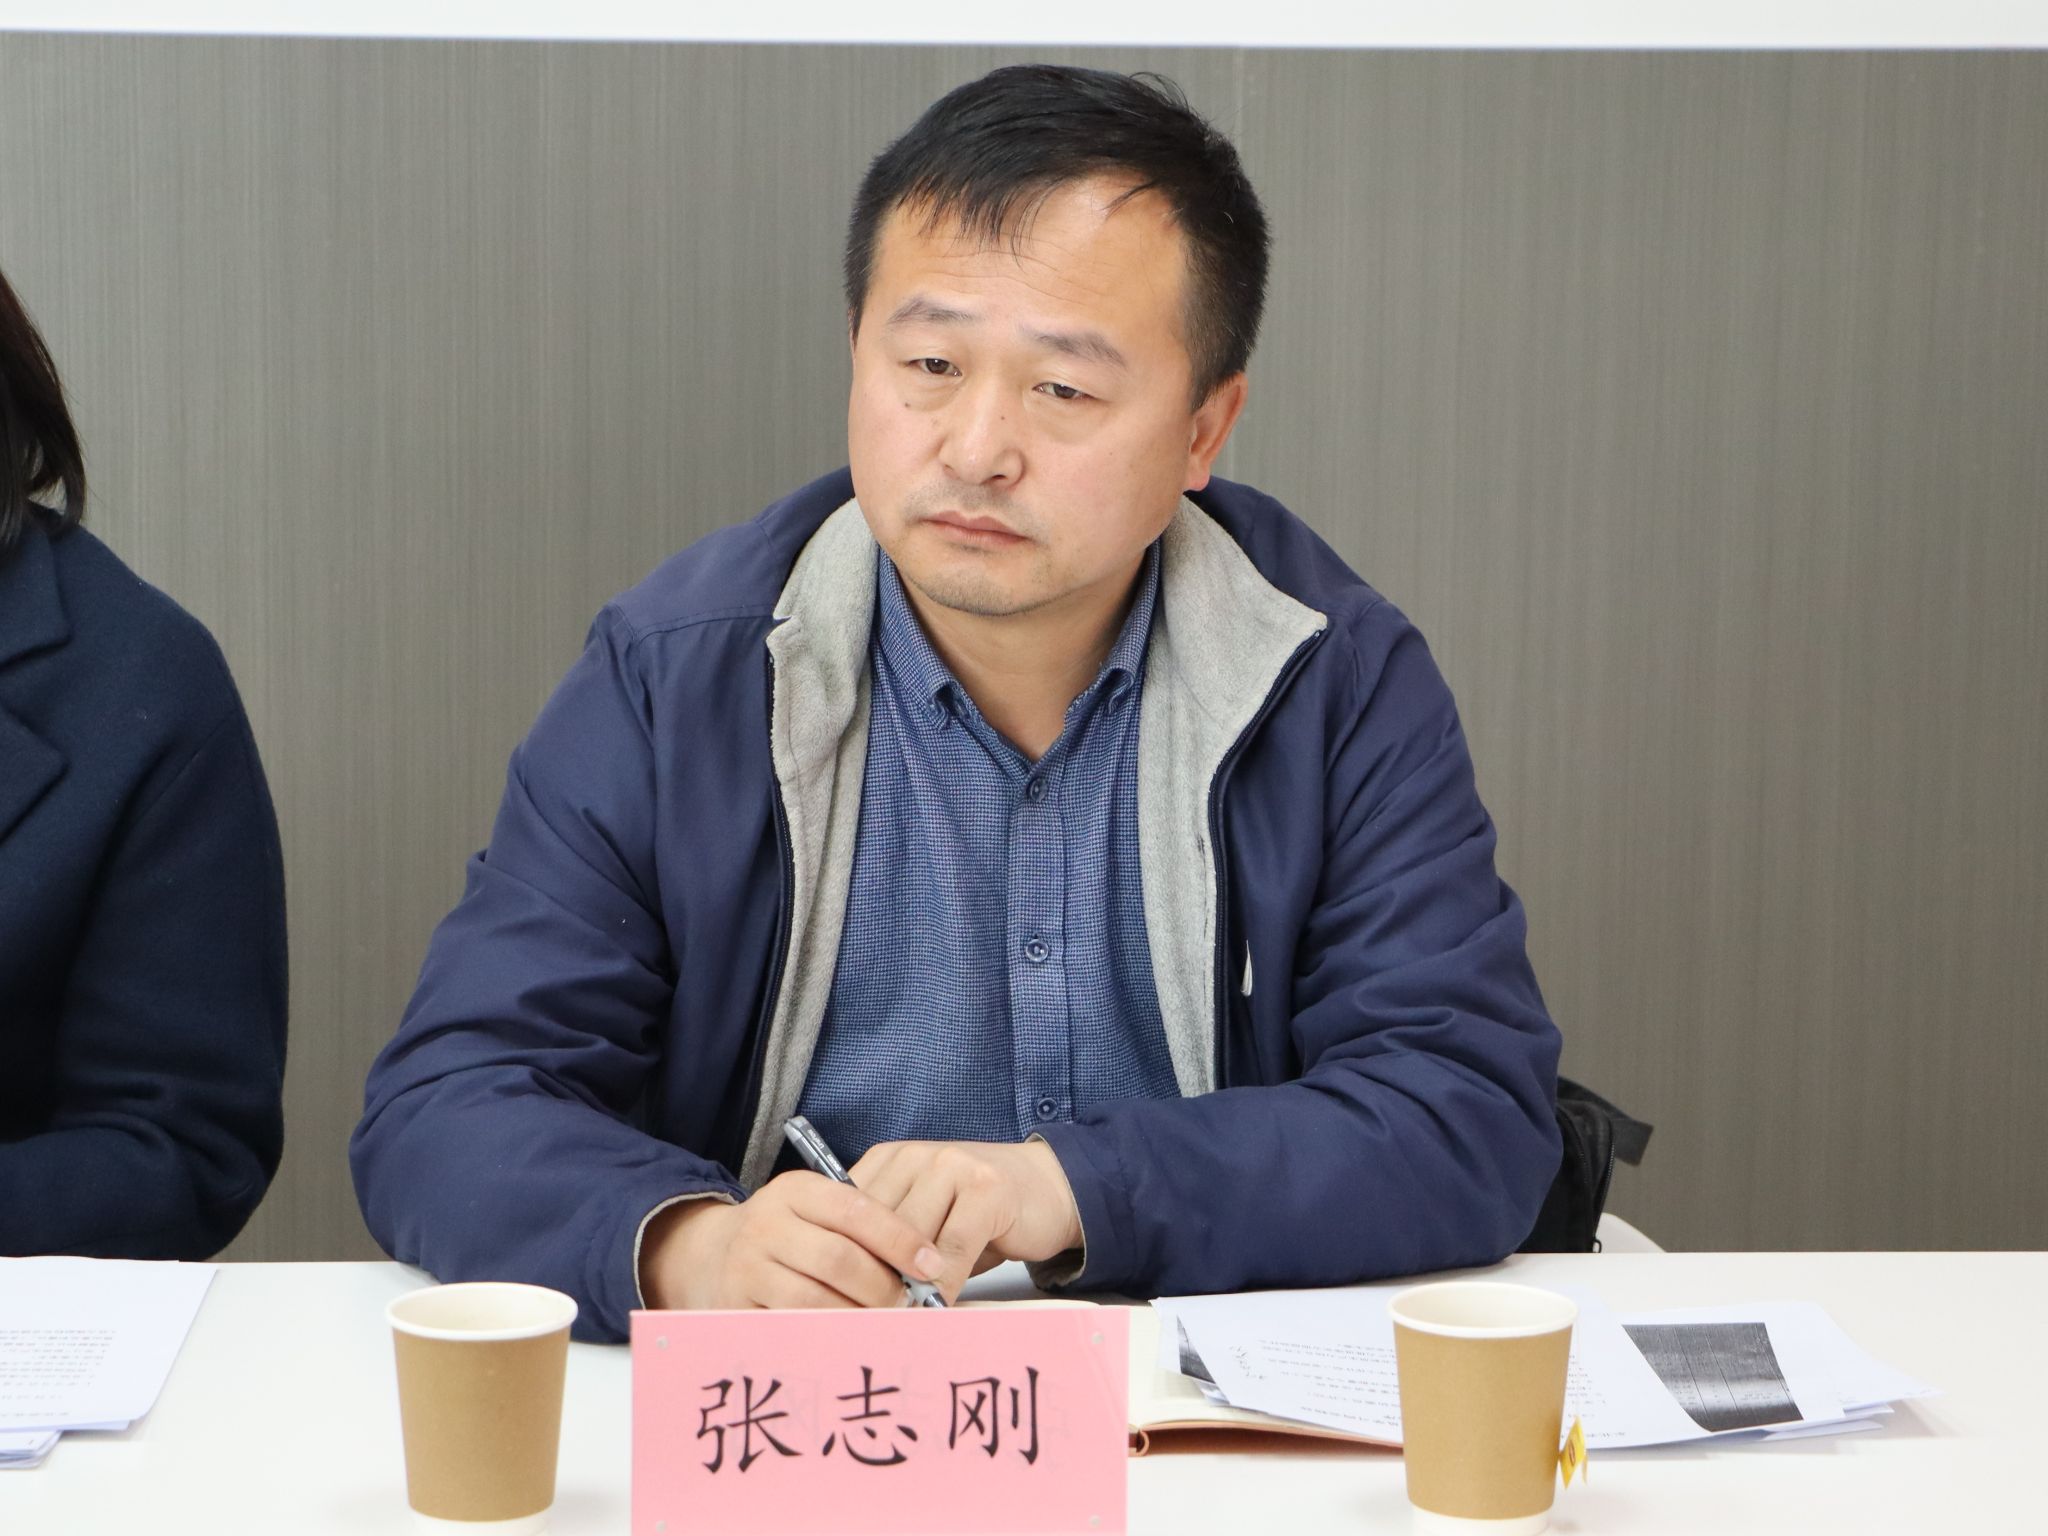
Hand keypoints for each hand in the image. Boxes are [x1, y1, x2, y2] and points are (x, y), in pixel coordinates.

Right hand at [638, 1173, 944, 1309]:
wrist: (711, 1255)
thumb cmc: (788, 1234)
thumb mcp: (816, 1211)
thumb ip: (862, 1228)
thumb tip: (927, 1266)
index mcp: (795, 1190)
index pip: (856, 1208)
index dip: (900, 1238)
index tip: (932, 1265)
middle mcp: (766, 1224)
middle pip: (838, 1259)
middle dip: (883, 1287)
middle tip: (911, 1305)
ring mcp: (746, 1268)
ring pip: (815, 1300)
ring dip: (859, 1318)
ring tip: (887, 1326)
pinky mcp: (735, 1310)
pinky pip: (791, 1329)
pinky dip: (827, 1338)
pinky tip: (852, 1342)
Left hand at [845, 1139, 1082, 1301]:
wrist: (1048, 1186)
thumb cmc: (977, 1215)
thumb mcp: (925, 1220)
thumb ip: (889, 1243)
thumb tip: (850, 1298)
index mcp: (888, 1160)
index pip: (846, 1213)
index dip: (843, 1262)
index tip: (839, 1306)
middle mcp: (914, 1155)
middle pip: (874, 1227)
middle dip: (871, 1279)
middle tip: (867, 1323)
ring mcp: (952, 1165)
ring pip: (910, 1238)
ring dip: (906, 1286)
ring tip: (900, 1322)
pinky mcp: (986, 1187)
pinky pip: (953, 1247)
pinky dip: (944, 1285)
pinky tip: (940, 1307)